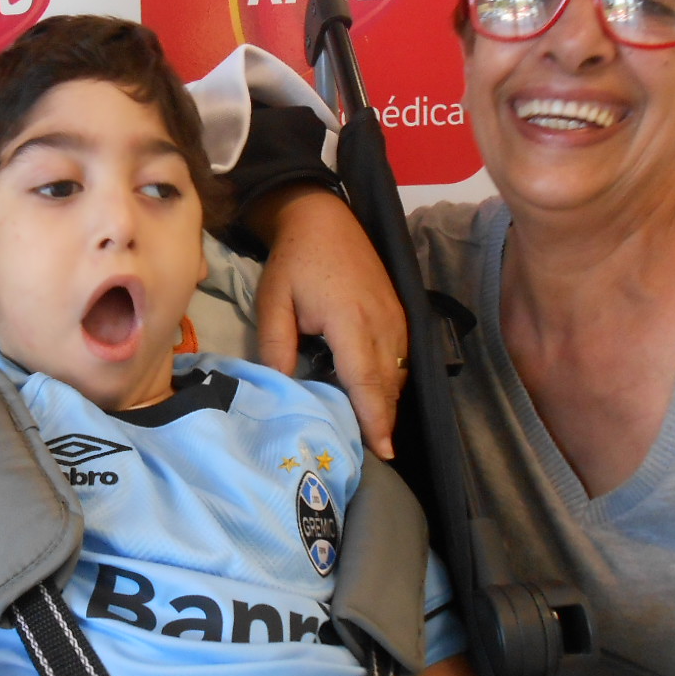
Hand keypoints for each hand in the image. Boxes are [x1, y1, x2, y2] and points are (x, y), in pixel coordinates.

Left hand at [250, 187, 405, 457]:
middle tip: (369, 457)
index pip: (366, 380)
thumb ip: (276, 348)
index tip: (382, 452)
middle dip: (382, 421)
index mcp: (350, 321)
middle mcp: (382, 322)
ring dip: (387, 403)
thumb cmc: (293, 261)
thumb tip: (280, 391)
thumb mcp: (273, 302)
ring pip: (399, 373)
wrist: (323, 219)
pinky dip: (390, 381)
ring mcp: (396, 317)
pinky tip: (374, 398)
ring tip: (371, 435)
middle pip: (388, 384)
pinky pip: (401, 358)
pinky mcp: (399, 314)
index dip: (375, 418)